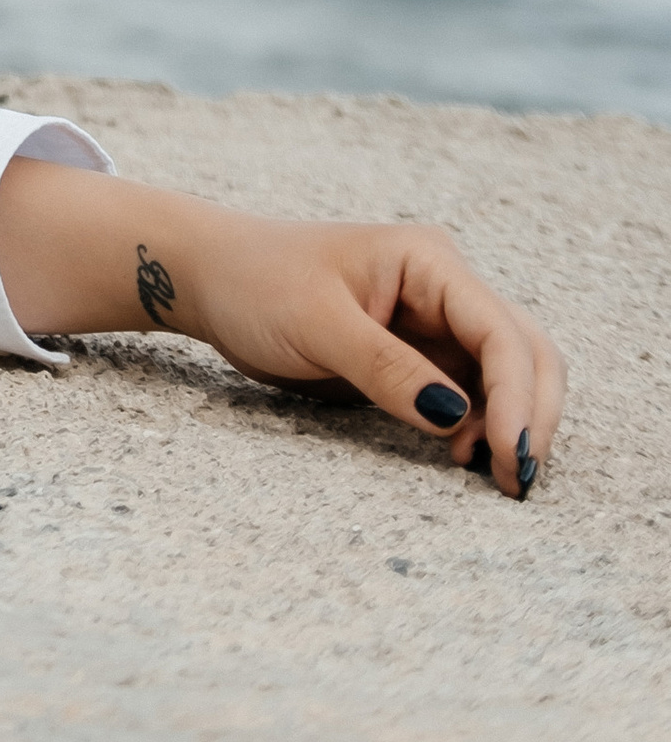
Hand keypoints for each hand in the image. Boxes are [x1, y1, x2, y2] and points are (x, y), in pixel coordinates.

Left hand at [0, 164, 565, 498]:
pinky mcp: (417, 355)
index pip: (501, 333)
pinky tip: (461, 457)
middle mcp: (443, 287)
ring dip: (511, 424)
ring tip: (488, 474)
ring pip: (507, 377)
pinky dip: (482, 427)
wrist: (209, 277)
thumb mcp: (316, 325)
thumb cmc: (254, 281)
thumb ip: (386, 368)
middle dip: (532, 415)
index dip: (519, 399)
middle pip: (525, 353)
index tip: (513, 458)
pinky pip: (471, 393)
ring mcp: (434, 322)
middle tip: (517, 480)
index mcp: (428, 261)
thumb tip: (457, 418)